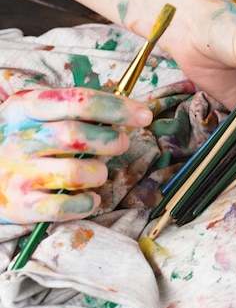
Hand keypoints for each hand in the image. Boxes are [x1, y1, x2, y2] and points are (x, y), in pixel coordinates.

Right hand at [0, 87, 152, 223]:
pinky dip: (86, 203)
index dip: (118, 107)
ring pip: (76, 173)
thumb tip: (127, 112)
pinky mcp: (20, 205)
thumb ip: (75, 109)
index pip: (79, 100)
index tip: (144, 115)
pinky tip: (89, 198)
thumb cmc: (22, 138)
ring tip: (98, 173)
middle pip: (77, 135)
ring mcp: (18, 173)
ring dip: (99, 173)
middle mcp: (19, 138)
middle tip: (120, 144)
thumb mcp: (37, 112)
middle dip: (111, 140)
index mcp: (26, 107)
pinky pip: (65, 207)